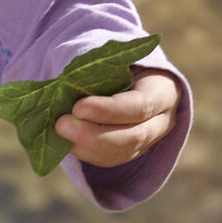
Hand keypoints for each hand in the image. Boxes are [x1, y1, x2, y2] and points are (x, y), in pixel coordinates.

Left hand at [55, 71, 178, 169]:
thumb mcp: (117, 62)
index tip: (78, 106)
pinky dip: (83, 153)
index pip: (141, 106)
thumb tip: (63, 84)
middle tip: (61, 124)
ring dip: (84, 146)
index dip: (109, 110)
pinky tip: (65, 143)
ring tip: (59, 133)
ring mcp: (147, 141)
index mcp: (162, 92)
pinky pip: (107, 160)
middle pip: (132, 137)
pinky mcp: (129, 154)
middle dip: (93, 135)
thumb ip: (100, 72)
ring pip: (119, 153)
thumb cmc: (122, 67)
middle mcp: (160, 121)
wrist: (134, 82)